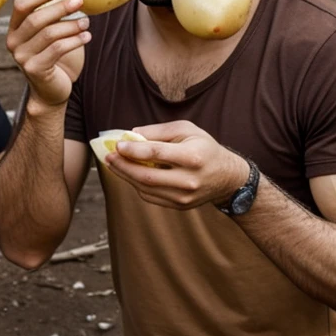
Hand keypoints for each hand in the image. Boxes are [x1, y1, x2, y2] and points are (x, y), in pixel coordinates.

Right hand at [6, 0, 90, 111]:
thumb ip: (43, 5)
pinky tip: (87, 37)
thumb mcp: (48, 27)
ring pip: (48, 34)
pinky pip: (57, 50)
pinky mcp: (35, 70)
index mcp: (14, 28)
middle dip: (59, 7)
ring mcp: (22, 57)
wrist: (51, 88)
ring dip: (71, 25)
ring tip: (87, 22)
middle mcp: (13, 42)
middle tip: (80, 0)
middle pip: (36, 18)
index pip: (21, 5)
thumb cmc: (52, 54)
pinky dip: (74, 41)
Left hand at [104, 120, 250, 209]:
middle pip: (147, 176)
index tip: (118, 145)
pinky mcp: (179, 206)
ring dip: (126, 176)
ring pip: (146, 189)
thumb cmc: (204, 148)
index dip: (134, 150)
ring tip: (114, 164)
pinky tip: (130, 174)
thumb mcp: (187, 130)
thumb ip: (159, 131)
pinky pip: (151, 197)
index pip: (156, 154)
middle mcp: (189, 180)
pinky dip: (137, 185)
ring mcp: (184, 196)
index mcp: (193, 157)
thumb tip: (132, 134)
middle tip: (108, 157)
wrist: (227, 177)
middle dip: (123, 166)